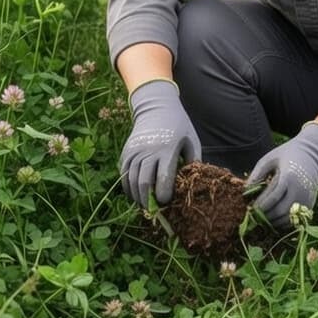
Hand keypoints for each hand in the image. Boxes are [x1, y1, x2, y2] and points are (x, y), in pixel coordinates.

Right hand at [120, 79, 200, 207]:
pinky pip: (124, 174)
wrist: (157, 106)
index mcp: (167, 149)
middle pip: (144, 183)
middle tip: (154, 210)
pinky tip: (136, 194)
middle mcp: (148, 151)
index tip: (167, 202)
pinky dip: (128, 187)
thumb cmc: (179, 126)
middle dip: (148, 201)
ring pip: (131, 181)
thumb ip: (193, 162)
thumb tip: (193, 185)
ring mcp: (135, 151)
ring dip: (137, 197)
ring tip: (145, 205)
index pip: (163, 178)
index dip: (164, 195)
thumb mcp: (191, 140)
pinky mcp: (126, 152)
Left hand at [247, 122, 317, 227]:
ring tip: (262, 218)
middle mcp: (299, 190)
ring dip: (273, 221)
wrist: (313, 155)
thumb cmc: (288, 154)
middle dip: (265, 216)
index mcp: (289, 177)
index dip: (260, 205)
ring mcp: (306, 199)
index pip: (273, 197)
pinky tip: (273, 218)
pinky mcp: (310, 204)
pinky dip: (283, 222)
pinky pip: (295, 219)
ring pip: (287, 218)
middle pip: (280, 211)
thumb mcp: (270, 158)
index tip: (250, 208)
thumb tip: (245, 191)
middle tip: (254, 216)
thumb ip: (257, 173)